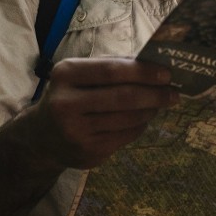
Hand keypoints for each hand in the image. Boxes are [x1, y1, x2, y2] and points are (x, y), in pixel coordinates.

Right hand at [24, 57, 178, 169]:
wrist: (41, 136)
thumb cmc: (69, 95)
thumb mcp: (80, 75)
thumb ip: (112, 66)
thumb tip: (153, 63)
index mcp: (65, 75)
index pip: (111, 70)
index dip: (142, 71)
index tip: (166, 73)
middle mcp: (66, 104)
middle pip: (122, 97)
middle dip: (154, 94)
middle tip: (174, 92)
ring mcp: (76, 132)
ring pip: (127, 119)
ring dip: (150, 110)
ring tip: (160, 103)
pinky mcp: (87, 152)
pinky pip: (125, 136)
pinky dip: (140, 126)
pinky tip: (144, 119)